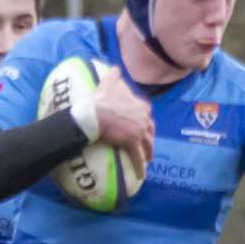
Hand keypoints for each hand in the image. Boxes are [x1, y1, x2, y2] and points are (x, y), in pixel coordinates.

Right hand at [92, 66, 154, 180]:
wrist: (94, 113)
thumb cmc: (99, 99)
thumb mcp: (108, 83)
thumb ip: (114, 75)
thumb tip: (115, 68)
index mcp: (141, 105)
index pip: (147, 112)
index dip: (145, 119)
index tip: (144, 125)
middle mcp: (143, 118)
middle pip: (150, 130)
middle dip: (150, 137)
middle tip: (148, 144)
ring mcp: (139, 131)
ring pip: (147, 144)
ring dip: (148, 152)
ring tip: (148, 160)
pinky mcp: (132, 142)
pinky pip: (137, 157)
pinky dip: (140, 167)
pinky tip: (141, 176)